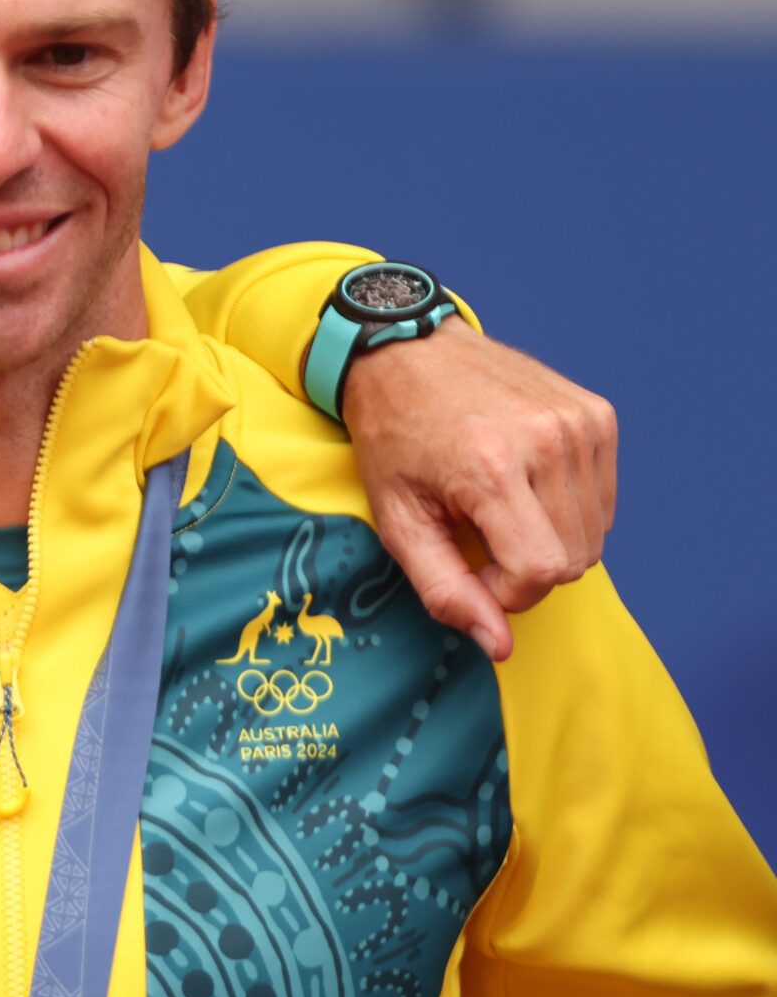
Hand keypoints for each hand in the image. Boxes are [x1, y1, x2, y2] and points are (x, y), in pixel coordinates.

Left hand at [338, 320, 615, 662]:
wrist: (406, 351)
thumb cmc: (393, 436)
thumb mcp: (397, 520)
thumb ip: (446, 589)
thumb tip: (498, 645)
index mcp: (492, 468)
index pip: (542, 572)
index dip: (508, 592)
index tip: (473, 569)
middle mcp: (548, 440)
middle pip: (574, 559)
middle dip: (527, 570)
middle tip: (478, 536)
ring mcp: (580, 422)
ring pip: (595, 535)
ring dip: (549, 540)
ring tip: (498, 506)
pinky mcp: (598, 414)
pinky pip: (602, 498)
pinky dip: (568, 508)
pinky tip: (524, 483)